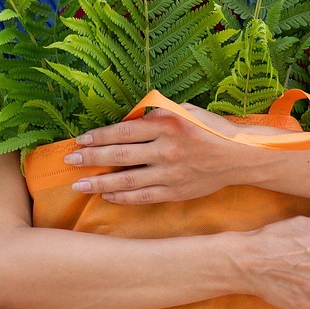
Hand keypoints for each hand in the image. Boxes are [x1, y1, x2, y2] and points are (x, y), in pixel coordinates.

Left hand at [64, 105, 252, 202]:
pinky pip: (143, 196)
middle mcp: (167, 149)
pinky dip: (123, 196)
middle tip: (69, 161)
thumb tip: (129, 118)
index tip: (80, 140)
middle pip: (120, 155)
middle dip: (91, 158)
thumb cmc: (210, 129)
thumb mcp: (185, 111)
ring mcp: (171, 173)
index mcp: (168, 124)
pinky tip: (107, 195)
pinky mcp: (176, 191)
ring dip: (100, 182)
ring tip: (78, 185)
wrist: (240, 156)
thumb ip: (157, 115)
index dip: (99, 136)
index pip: (124, 131)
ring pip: (128, 180)